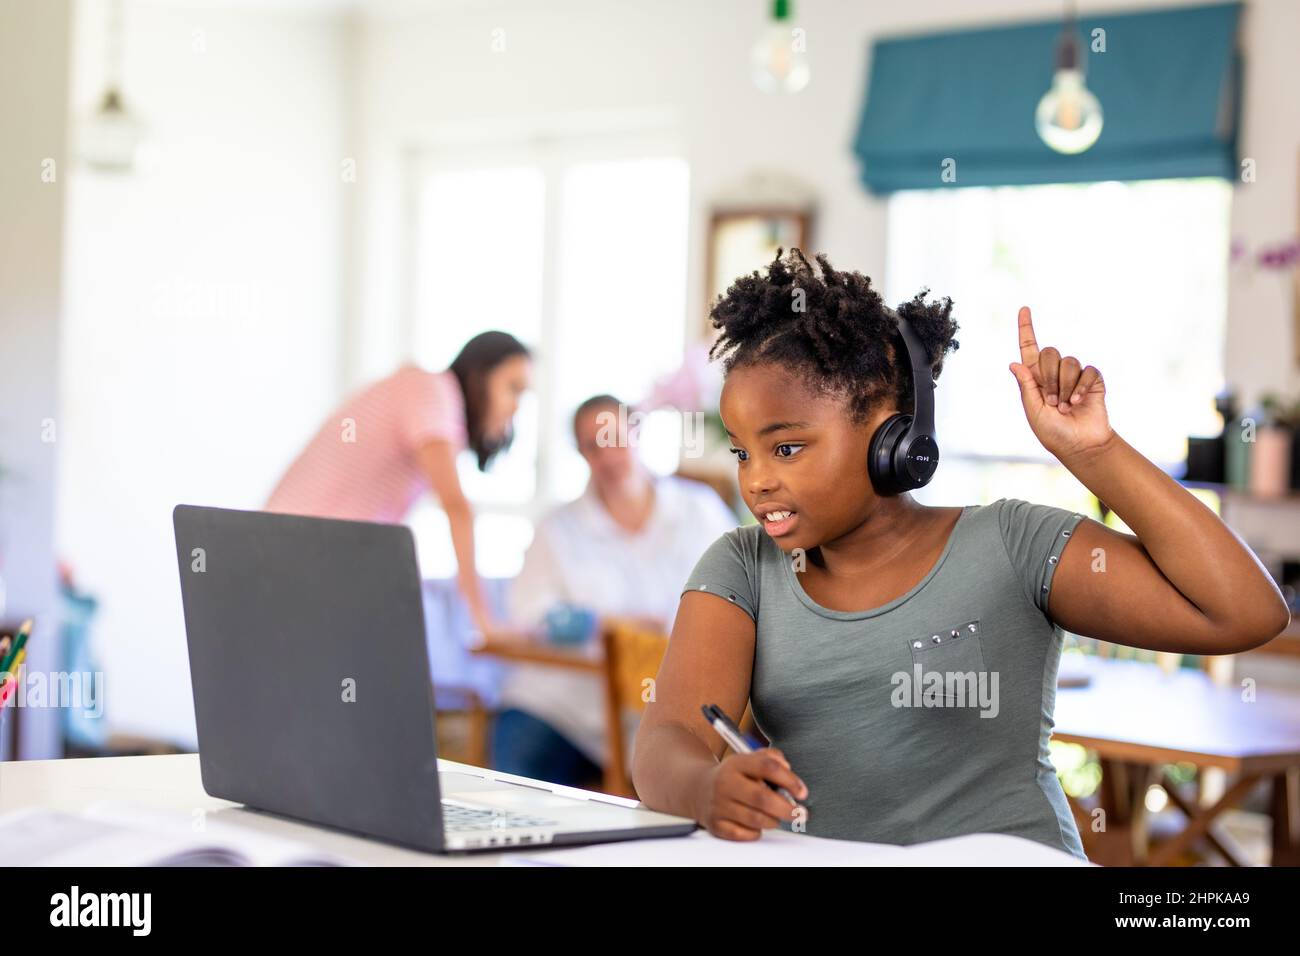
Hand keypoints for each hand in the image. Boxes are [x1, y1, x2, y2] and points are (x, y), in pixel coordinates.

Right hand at [693, 747, 807, 839]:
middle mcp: (725, 783)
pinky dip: (756, 832)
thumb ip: (771, 757)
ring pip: (756, 819)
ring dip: (773, 820)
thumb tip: (787, 767)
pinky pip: (744, 834)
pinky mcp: (716, 824)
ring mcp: (719, 805)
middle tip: (799, 813)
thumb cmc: (733, 776)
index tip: (802, 792)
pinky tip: (756, 824)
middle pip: (762, 798)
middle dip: (787, 809)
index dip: (790, 780)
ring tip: (776, 816)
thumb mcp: (748, 759)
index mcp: (736, 763)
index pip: (767, 767)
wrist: (698, 788)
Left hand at [1008, 306, 1114, 460]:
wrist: (1081, 445)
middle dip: (1049, 377)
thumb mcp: (1033, 412)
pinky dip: (1081, 388)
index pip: (1029, 348)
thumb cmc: (1054, 432)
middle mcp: (1054, 373)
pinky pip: (1087, 371)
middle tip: (1051, 401)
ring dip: (1065, 387)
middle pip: (1049, 352)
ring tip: (1064, 406)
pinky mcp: (1093, 380)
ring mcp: (1074, 375)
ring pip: (1069, 362)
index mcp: (1035, 378)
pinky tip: (1078, 402)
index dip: (1026, 328)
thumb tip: (1013, 363)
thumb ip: (1026, 387)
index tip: (1024, 309)